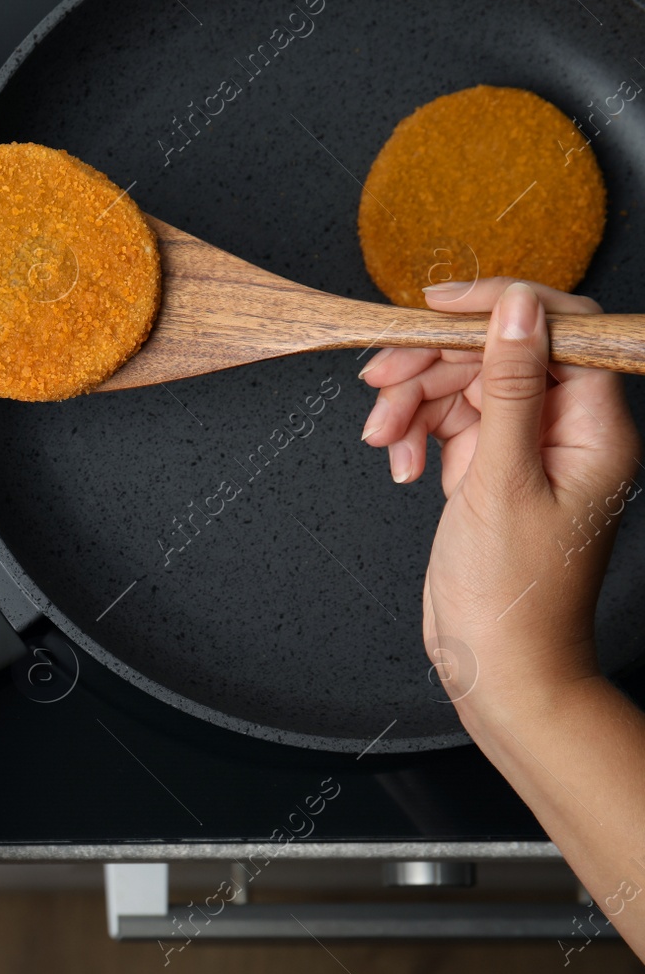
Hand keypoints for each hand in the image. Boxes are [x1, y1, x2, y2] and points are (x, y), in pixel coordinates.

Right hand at [359, 278, 639, 720]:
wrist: (499, 667)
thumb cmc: (514, 594)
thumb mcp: (501, 480)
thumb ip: (509, 387)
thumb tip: (517, 310)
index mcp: (595, 427)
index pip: (559, 329)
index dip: (500, 306)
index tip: (436, 306)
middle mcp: (565, 430)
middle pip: (497, 354)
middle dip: (432, 364)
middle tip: (377, 380)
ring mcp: (525, 449)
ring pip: (463, 385)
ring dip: (411, 402)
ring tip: (380, 439)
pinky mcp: (489, 469)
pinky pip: (446, 423)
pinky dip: (415, 435)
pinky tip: (401, 466)